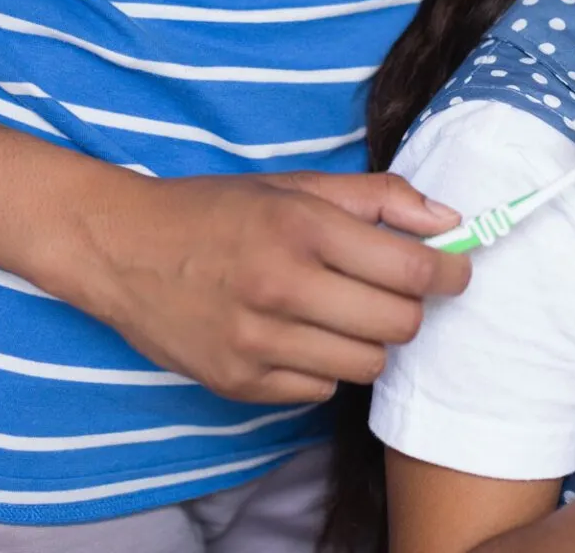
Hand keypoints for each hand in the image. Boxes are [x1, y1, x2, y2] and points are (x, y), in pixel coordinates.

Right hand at [34, 169, 471, 404]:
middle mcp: (280, 286)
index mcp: (300, 227)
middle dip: (408, 308)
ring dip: (367, 339)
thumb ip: (376, 198)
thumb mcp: (292, 185)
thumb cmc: (215, 210)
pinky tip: (300, 334)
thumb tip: (448, 221)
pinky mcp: (239, 383)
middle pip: (397, 324)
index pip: (409, 271)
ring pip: (365, 364)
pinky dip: (323, 364)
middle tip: (392, 290)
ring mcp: (257, 341)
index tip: (453, 271)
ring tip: (340, 311)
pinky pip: (320, 389)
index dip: (448, 274)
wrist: (121, 248)